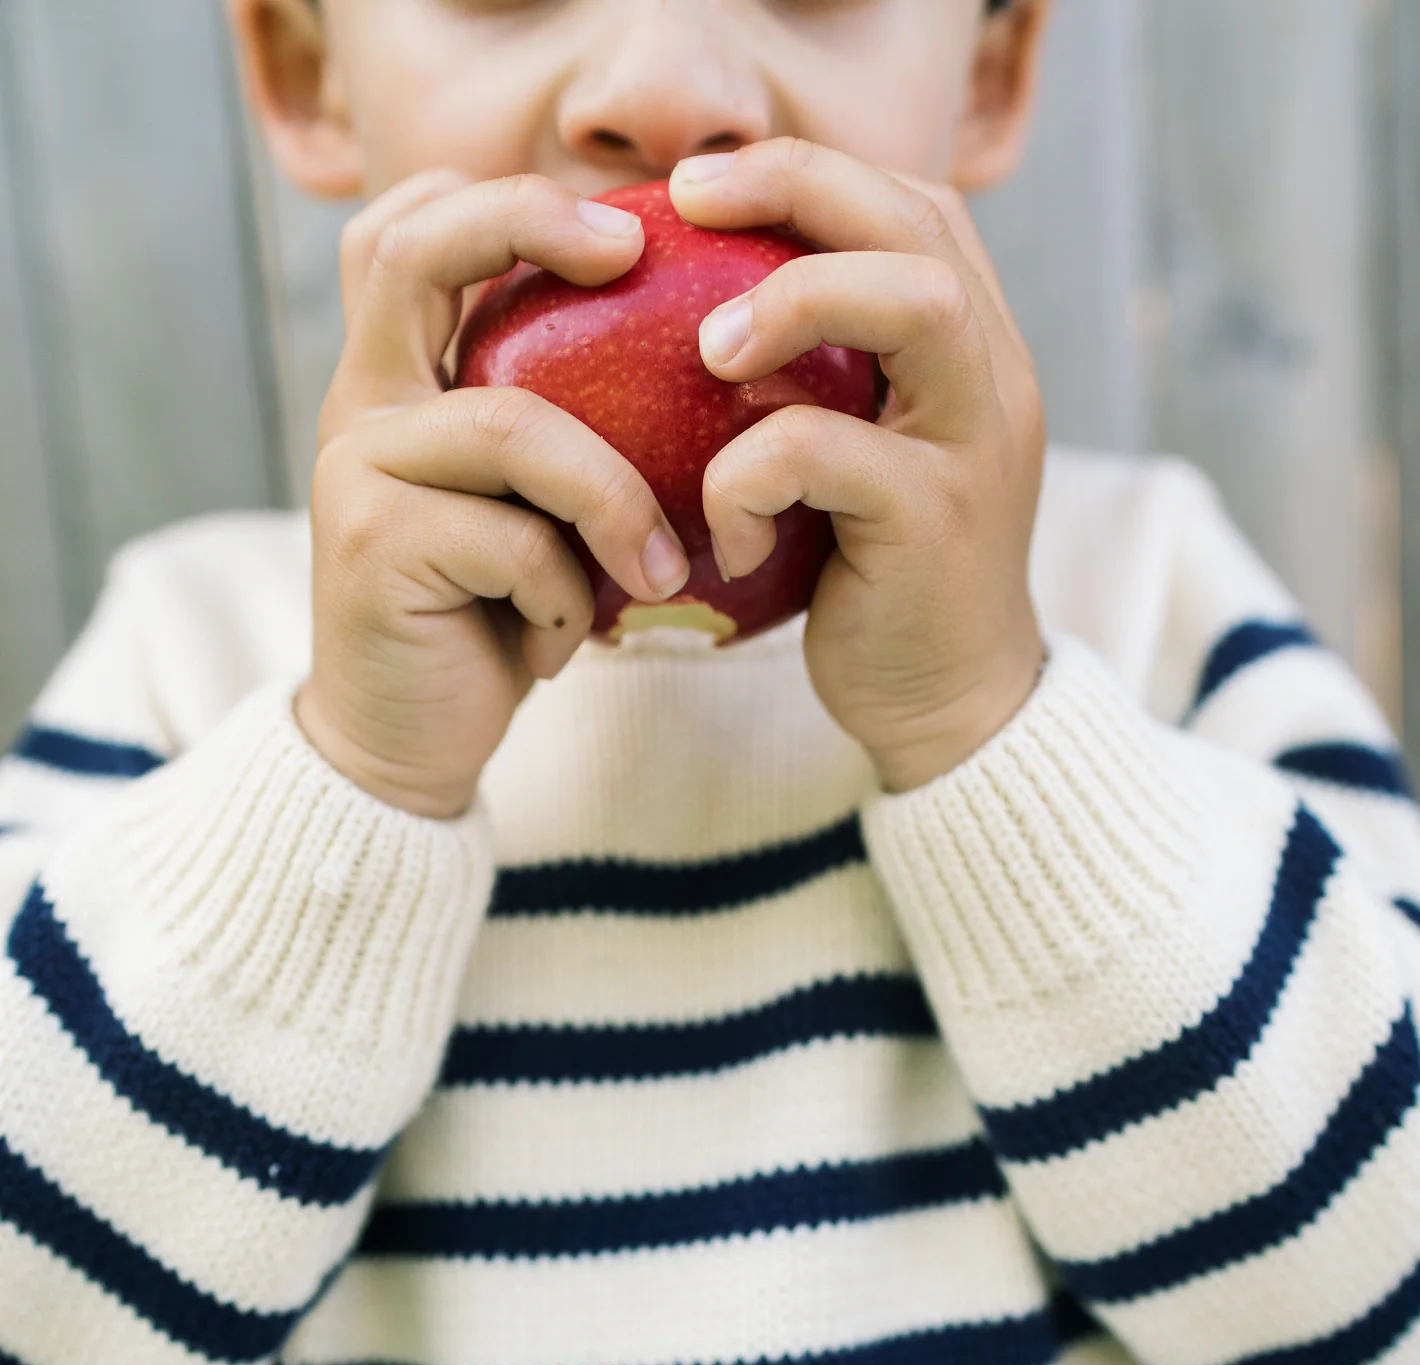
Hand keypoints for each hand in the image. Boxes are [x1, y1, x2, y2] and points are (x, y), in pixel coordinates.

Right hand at [297, 171, 689, 818]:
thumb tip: (698, 364)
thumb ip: (562, 435)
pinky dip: (570, 598)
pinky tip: (564, 649)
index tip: (619, 229)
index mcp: (398, 384)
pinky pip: (517, 541)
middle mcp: (360, 407)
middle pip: (416, 254)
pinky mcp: (370, 547)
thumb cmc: (495, 619)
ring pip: (513, 427)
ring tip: (660, 576)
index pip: (409, 233)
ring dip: (614, 503)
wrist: (408, 743)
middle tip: (630, 251)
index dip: (499, 199)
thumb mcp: (532, 514)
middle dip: (529, 223)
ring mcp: (355, 471)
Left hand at [669, 141, 1046, 793]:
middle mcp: (993, 381)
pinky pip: (829, 456)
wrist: (950, 702)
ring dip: (796, 301)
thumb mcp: (857, 459)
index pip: (915, 207)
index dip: (812, 173)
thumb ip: (821, 384)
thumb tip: (691, 317)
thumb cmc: (874, 574)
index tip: (703, 186)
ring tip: (708, 353)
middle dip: (799, 188)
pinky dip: (748, 477)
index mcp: (971, 351)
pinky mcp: (936, 525)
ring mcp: (977, 449)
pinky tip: (728, 532)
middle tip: (688, 202)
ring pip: (915, 307)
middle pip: (920, 227)